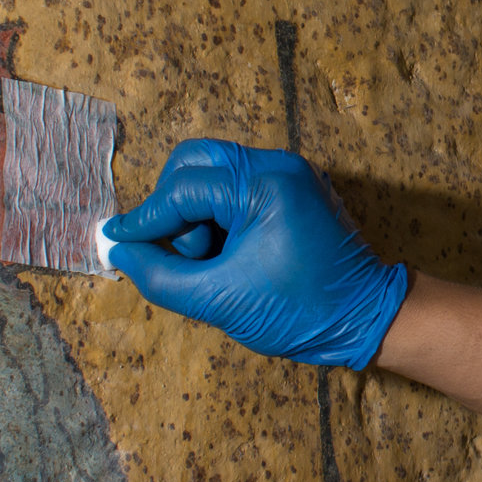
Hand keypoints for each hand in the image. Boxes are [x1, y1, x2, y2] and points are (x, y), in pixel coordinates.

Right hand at [104, 140, 408, 370]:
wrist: (366, 319)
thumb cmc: (301, 312)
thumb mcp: (219, 300)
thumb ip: (160, 275)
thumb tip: (121, 251)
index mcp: (265, 184)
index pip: (183, 188)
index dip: (145, 219)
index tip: (115, 241)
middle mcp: (279, 165)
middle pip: (194, 162)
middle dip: (174, 209)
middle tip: (187, 255)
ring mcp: (289, 174)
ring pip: (213, 174)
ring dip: (197, 215)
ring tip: (213, 261)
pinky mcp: (293, 189)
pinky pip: (236, 188)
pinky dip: (219, 216)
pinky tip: (228, 255)